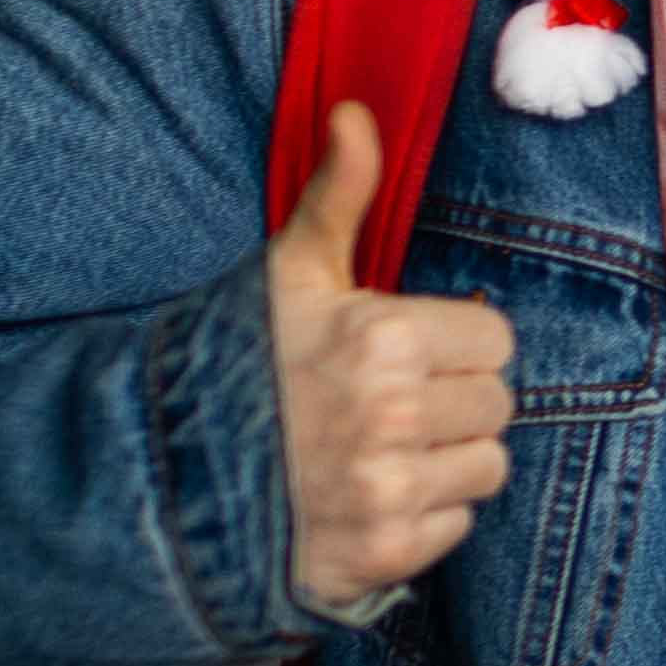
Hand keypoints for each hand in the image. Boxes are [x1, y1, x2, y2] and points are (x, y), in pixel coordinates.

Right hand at [271, 103, 518, 613]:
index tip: (414, 349)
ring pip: (487, 466)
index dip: (458, 343)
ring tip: (387, 447)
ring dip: (449, 458)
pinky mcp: (384, 553)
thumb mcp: (291, 271)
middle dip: (456, 399)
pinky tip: (371, 494)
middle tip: (397, 401)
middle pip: (497, 404)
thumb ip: (340, 195)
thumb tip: (356, 112)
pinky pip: (456, 525)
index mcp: (384, 337)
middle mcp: (393, 416)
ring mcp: (389, 490)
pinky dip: (425, 514)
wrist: (168, 469)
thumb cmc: (241, 359)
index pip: (496, 341)